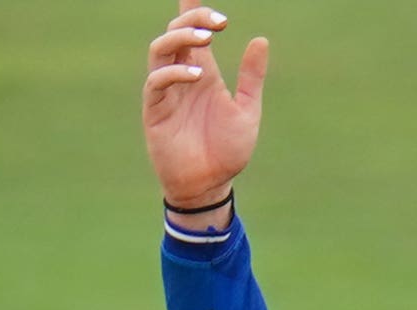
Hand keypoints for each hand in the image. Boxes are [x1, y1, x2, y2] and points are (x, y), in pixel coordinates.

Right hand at [142, 9, 269, 210]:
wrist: (210, 185)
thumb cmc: (227, 150)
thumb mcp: (247, 110)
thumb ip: (252, 76)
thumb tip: (261, 39)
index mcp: (204, 72)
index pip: (194, 32)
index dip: (192, 8)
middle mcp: (183, 76)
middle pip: (176, 31)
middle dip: (193, 18)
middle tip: (220, 22)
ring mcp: (166, 91)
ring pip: (160, 48)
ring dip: (181, 37)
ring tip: (207, 39)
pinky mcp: (155, 110)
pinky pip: (156, 81)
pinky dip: (175, 72)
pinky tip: (197, 75)